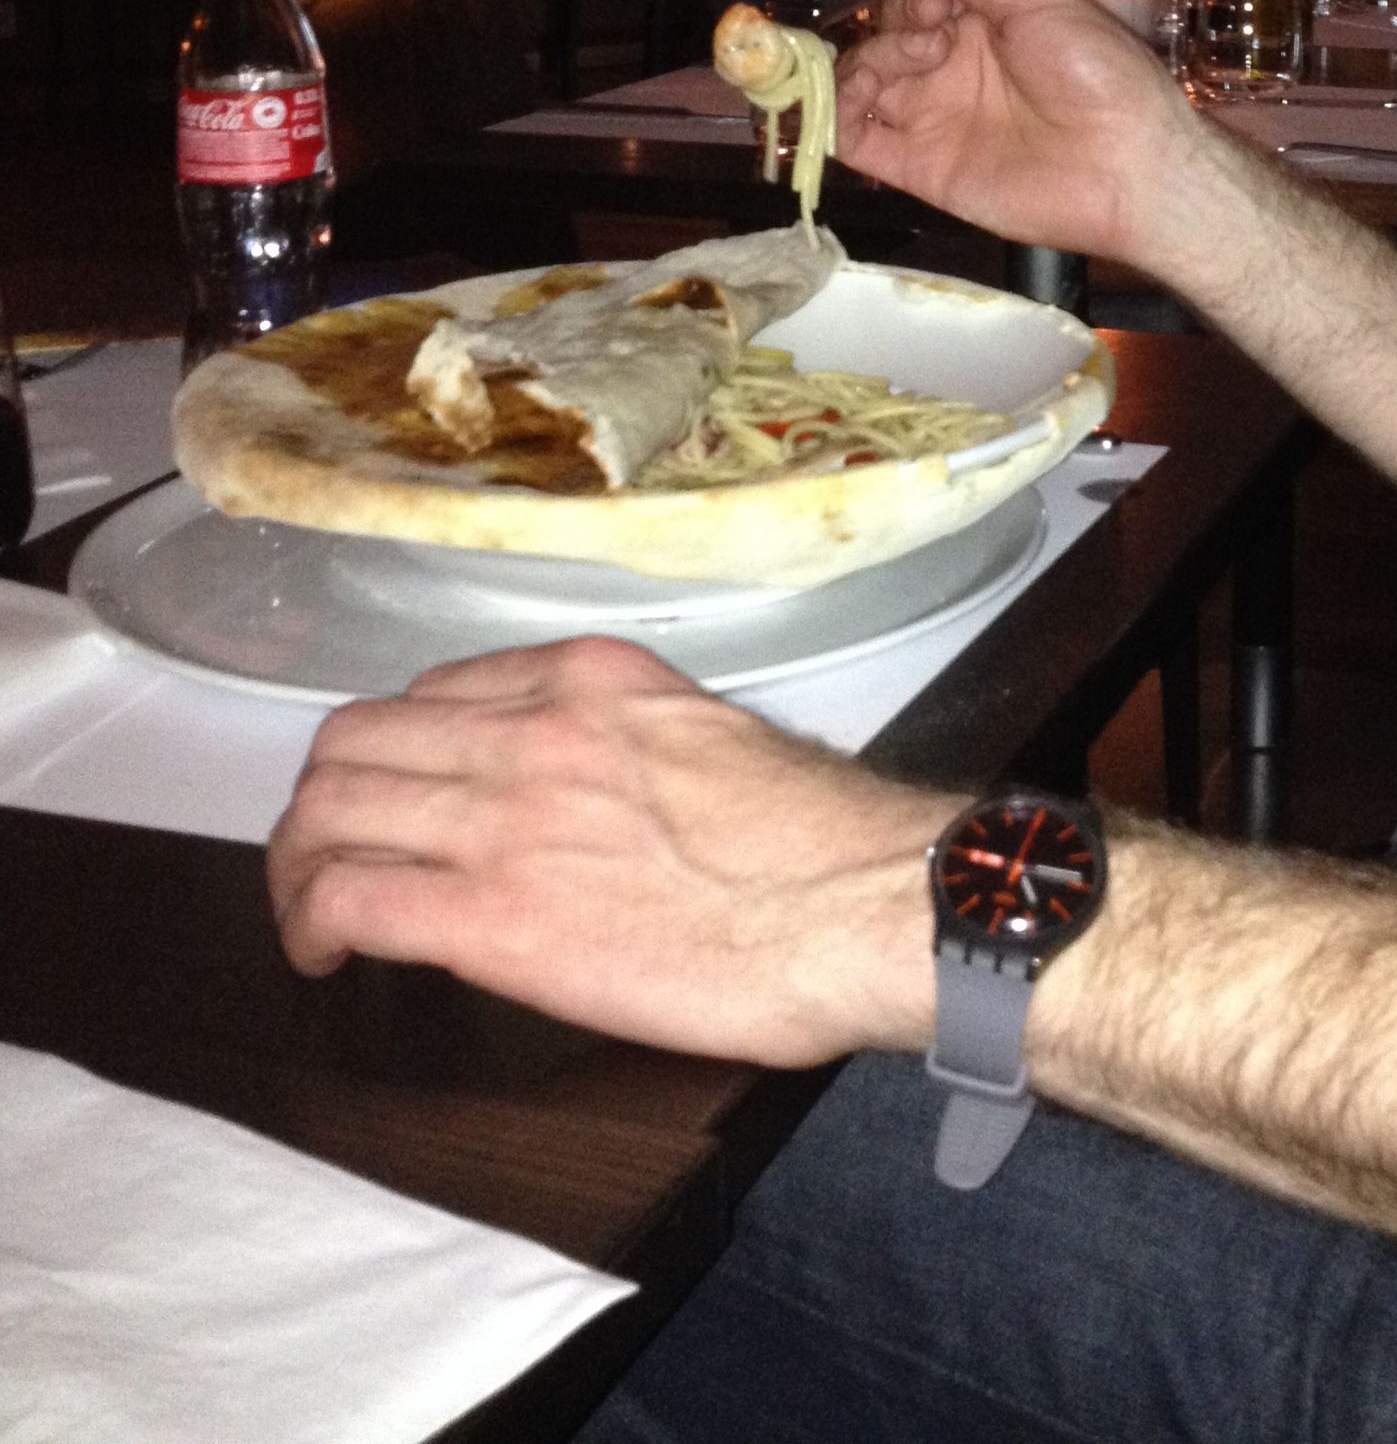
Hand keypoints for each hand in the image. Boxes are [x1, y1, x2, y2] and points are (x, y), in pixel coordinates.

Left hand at [267, 634, 948, 1060]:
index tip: (405, 800)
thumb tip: (596, 800)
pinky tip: (324, 956)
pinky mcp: (490, 915)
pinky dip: (309, 924)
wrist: (860, 902)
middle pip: (357, 739)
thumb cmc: (818, 841)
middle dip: (323, 802)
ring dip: (298, 864)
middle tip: (330, 859)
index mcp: (589, 677)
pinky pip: (348, 896)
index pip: (438, 691)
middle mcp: (532, 727)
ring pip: (329, 808)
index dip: (399, 752)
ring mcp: (504, 815)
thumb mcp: (706, 740)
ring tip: (310, 913)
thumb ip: (625, 748)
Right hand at [836, 0, 1205, 262]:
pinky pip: (855, 143)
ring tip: (909, 65)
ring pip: (860, 82)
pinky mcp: (919, 169)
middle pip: (881, 32)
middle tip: (934, 29)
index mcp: (980, 21)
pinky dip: (832, 120)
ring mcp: (931, 118)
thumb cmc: (1096, 72)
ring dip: (862, 64)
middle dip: (892, 19)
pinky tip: (847, 101)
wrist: (1128, 165)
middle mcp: (949, 67)